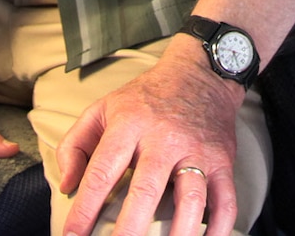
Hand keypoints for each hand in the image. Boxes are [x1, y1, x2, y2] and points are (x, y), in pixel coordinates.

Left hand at [57, 41, 246, 235]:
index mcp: (129, 124)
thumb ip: (75, 145)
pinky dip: (220, 227)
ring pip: (190, 197)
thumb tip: (67, 187)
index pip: (102, 172)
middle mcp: (164, 138)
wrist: (200, 74)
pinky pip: (226, 198)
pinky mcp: (222, 160)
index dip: (84, 208)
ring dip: (178, 233)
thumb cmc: (145, 99)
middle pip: (146, 189)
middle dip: (129, 229)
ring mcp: (196, 150)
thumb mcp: (103, 108)